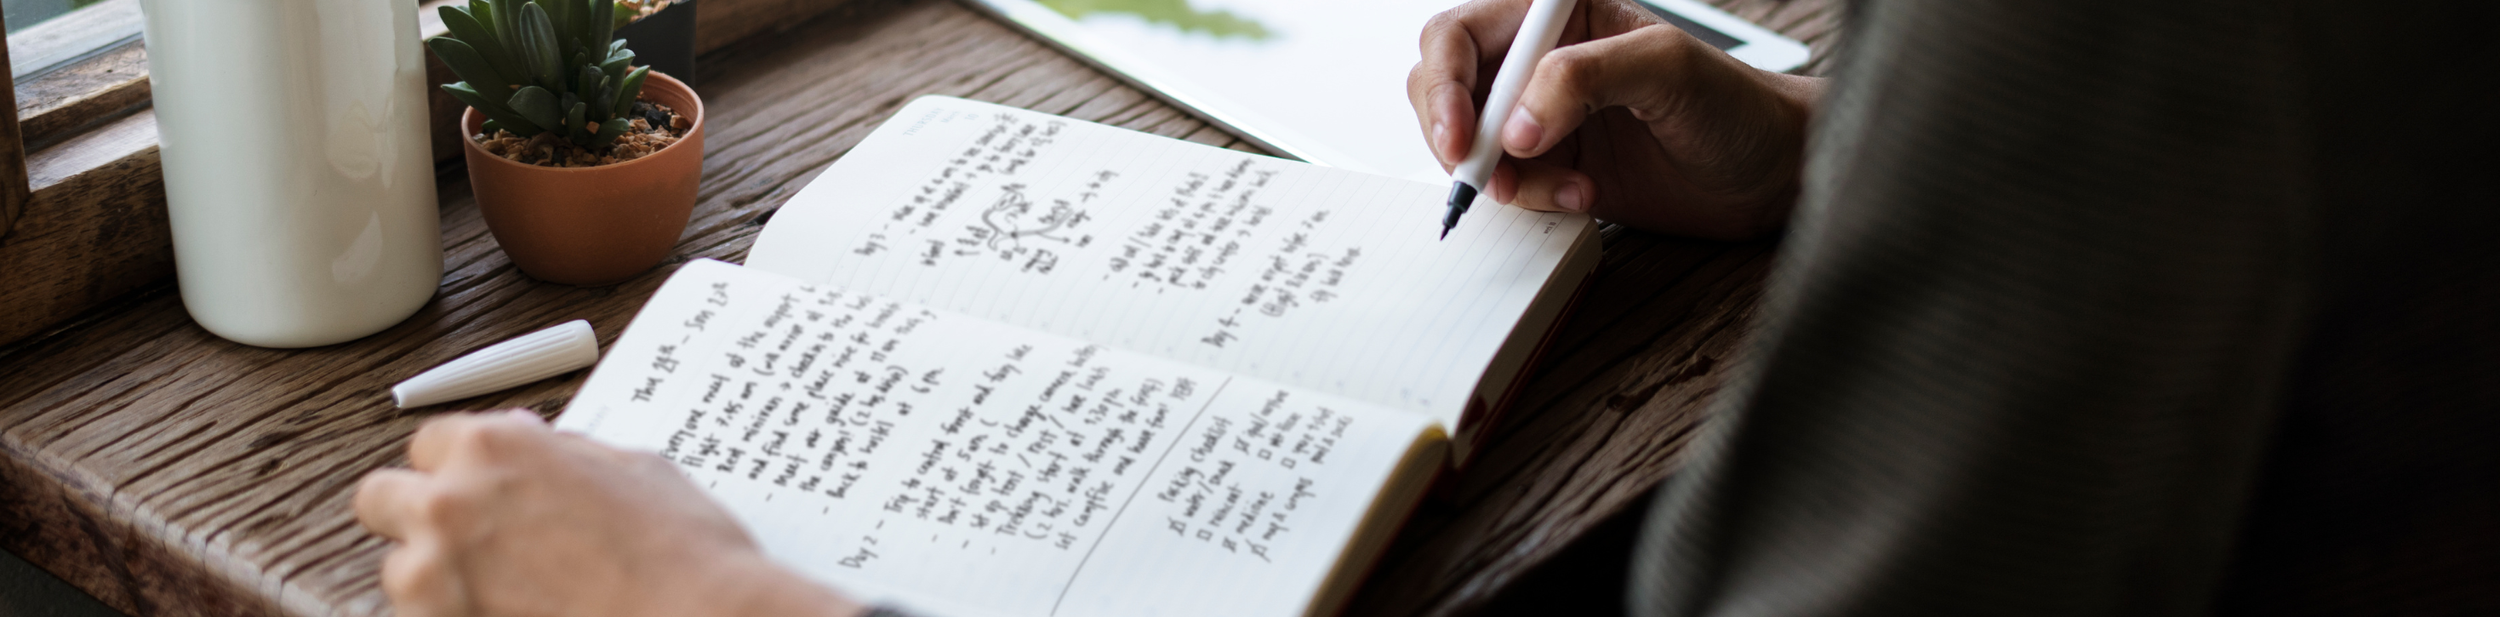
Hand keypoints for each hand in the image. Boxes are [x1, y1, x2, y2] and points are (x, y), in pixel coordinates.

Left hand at [353, 410, 863, 616]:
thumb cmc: (683, 553)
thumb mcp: (632, 468)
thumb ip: (562, 454)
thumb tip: (538, 449)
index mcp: (496, 448)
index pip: (429, 442)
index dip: (458, 466)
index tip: (476, 486)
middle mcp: (451, 505)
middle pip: (382, 498)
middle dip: (419, 515)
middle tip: (468, 539)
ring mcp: (436, 579)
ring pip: (399, 572)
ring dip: (438, 580)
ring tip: (507, 592)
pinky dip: (459, 616)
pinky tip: (512, 613)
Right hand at [1408, 0, 1820, 238]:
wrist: (1771, 174)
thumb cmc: (1737, 105)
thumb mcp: (1666, 69)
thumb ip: (1585, 79)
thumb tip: (1517, 123)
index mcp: (1557, 15)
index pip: (1461, 36)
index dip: (1446, 86)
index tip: (1464, 137)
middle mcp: (1540, 60)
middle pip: (1445, 87)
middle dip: (1456, 135)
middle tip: (1487, 174)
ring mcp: (1543, 115)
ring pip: (1469, 142)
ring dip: (1502, 175)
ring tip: (1563, 185)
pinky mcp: (1554, 165)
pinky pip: (1506, 183)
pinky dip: (1530, 198)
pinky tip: (1581, 195)